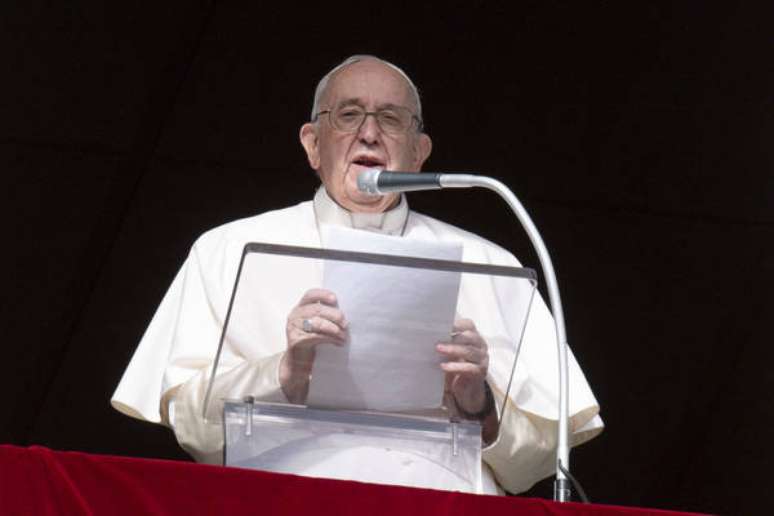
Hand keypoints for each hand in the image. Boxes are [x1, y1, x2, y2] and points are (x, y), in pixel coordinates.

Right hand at [279, 288, 347, 402]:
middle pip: (317, 309)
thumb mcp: (315, 324)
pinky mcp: (295, 340)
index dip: (323, 294)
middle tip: (346, 324)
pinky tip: (338, 342)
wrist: (298, 362)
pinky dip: (330, 339)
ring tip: (344, 335)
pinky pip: (316, 336)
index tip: (335, 299)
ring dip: (335, 329)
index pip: (310, 295)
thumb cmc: (311, 340)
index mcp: (300, 307)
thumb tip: (344, 312)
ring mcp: (293, 327)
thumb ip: (324, 315)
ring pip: (318, 323)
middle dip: (335, 315)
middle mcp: (294, 315)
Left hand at [436, 318, 489, 417]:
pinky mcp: (480, 373)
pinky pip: (469, 368)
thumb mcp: (450, 351)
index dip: (456, 324)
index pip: (468, 324)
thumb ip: (444, 341)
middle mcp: (480, 345)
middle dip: (453, 336)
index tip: (441, 325)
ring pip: (469, 351)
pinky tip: (443, 367)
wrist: (466, 388)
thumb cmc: (456, 364)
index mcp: (473, 336)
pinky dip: (455, 366)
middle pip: (470, 336)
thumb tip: (425, 333)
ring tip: (438, 349)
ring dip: (453, 349)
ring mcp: (482, 359)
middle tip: (438, 337)